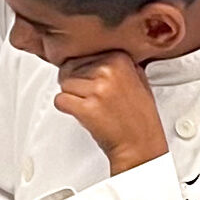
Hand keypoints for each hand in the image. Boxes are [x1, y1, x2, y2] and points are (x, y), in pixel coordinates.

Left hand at [54, 50, 167, 174]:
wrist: (140, 145)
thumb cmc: (139, 117)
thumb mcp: (139, 80)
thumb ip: (119, 63)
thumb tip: (97, 54)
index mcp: (120, 59)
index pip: (82, 54)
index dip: (82, 70)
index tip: (94, 82)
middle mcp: (109, 71)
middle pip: (70, 68)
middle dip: (76, 83)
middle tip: (93, 98)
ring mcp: (98, 89)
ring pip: (64, 84)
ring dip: (72, 96)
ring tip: (92, 106)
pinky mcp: (87, 108)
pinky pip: (60, 100)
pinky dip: (66, 108)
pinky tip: (83, 113)